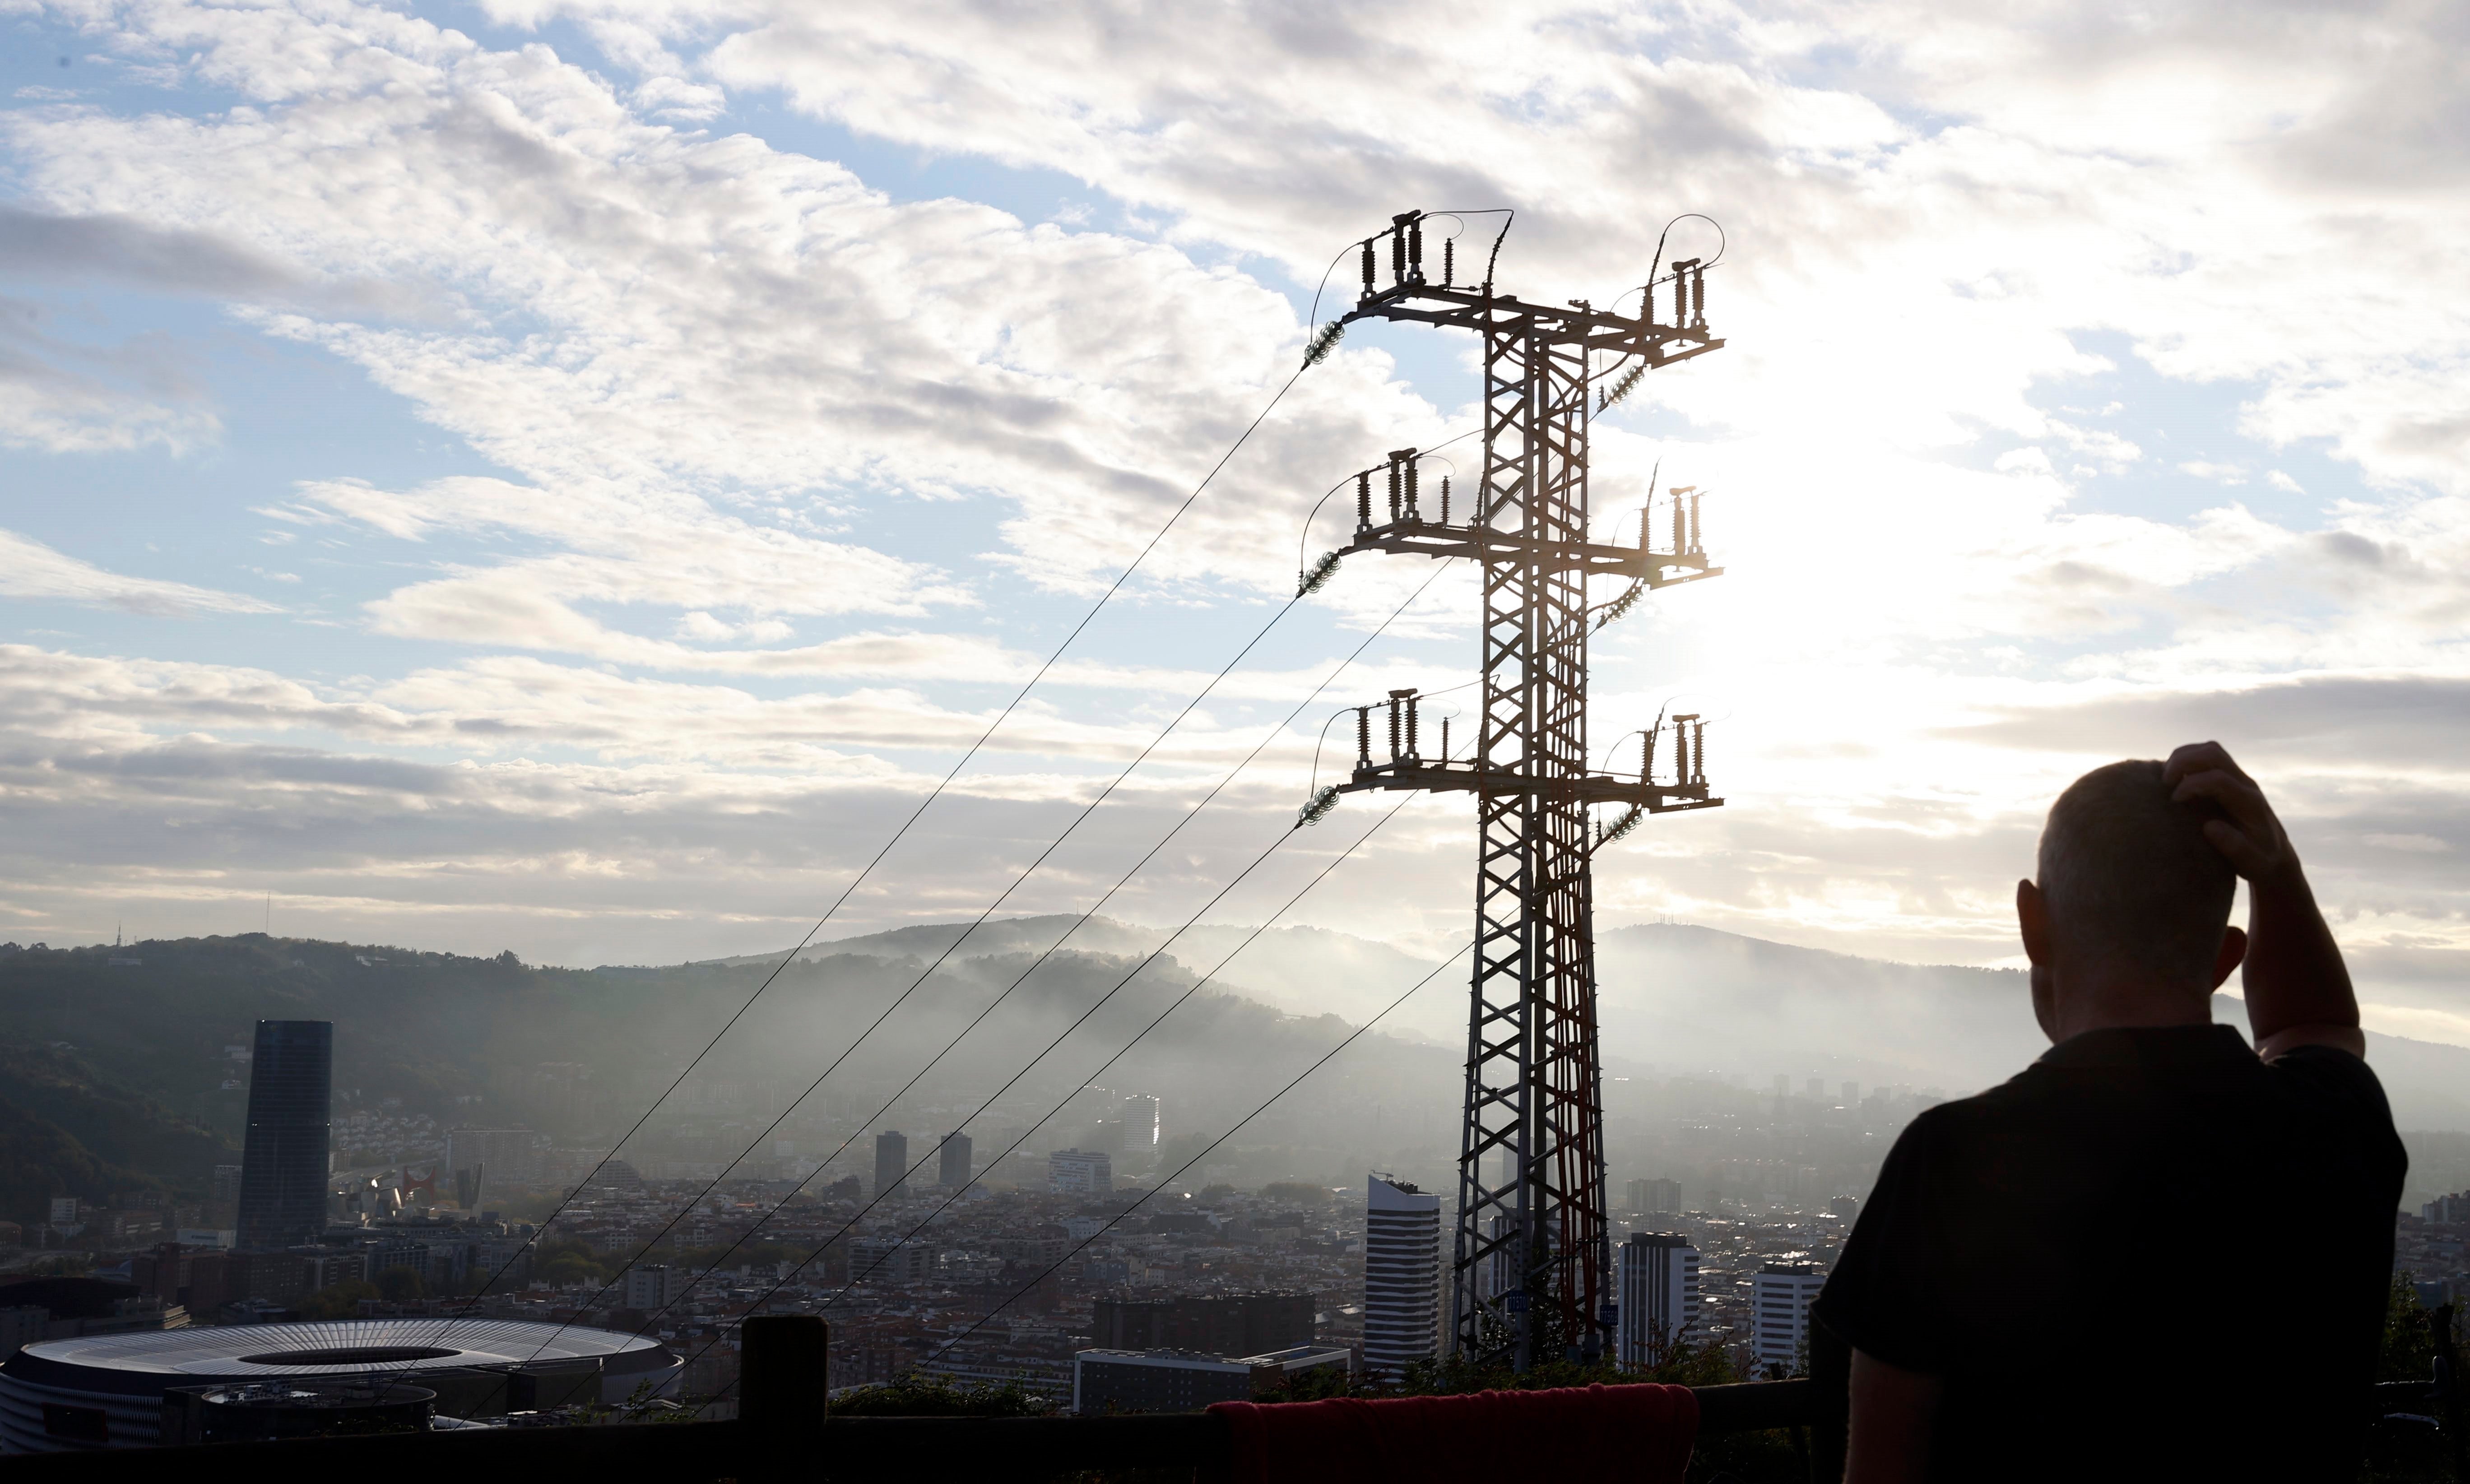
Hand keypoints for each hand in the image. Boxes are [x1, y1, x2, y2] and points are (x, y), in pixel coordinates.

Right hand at [2162, 741, 2294, 882]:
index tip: (2174, 801)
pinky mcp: (2230, 778)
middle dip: (2183, 761)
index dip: (2191, 785)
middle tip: (2164, 782)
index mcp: (2251, 803)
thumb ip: (2236, 847)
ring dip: (2183, 757)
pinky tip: (2175, 778)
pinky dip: (2187, 760)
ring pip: (2211, 750)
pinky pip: (2208, 756)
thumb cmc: (2260, 860)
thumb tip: (2210, 827)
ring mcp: (2239, 778)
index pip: (2219, 779)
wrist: (2275, 853)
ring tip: (2166, 778)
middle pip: (2214, 754)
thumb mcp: (2253, 863)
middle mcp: (2247, 784)